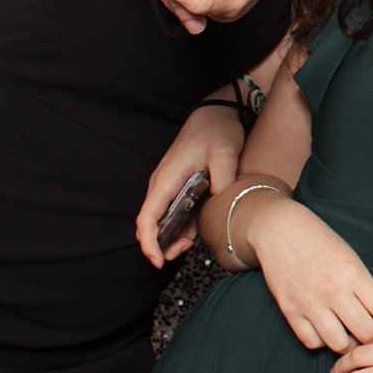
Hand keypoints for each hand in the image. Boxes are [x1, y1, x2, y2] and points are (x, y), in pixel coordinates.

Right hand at [133, 103, 244, 265]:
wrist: (216, 112)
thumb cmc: (217, 131)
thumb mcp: (225, 154)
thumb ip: (222, 182)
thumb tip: (219, 202)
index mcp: (167, 178)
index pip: (148, 217)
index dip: (149, 242)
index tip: (158, 259)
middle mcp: (163, 185)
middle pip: (152, 224)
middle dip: (162, 244)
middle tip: (183, 252)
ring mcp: (170, 186)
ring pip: (163, 220)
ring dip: (172, 236)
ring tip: (191, 244)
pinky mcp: (180, 187)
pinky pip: (175, 212)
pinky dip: (181, 226)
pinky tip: (195, 232)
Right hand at [249, 196, 372, 353]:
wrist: (281, 230)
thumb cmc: (322, 242)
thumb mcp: (353, 259)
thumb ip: (371, 289)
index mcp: (355, 275)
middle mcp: (334, 292)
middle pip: (366, 333)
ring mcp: (310, 303)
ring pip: (339, 344)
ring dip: (351, 347)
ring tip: (355, 341)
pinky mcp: (290, 311)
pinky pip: (311, 342)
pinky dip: (323, 343)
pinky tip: (329, 335)